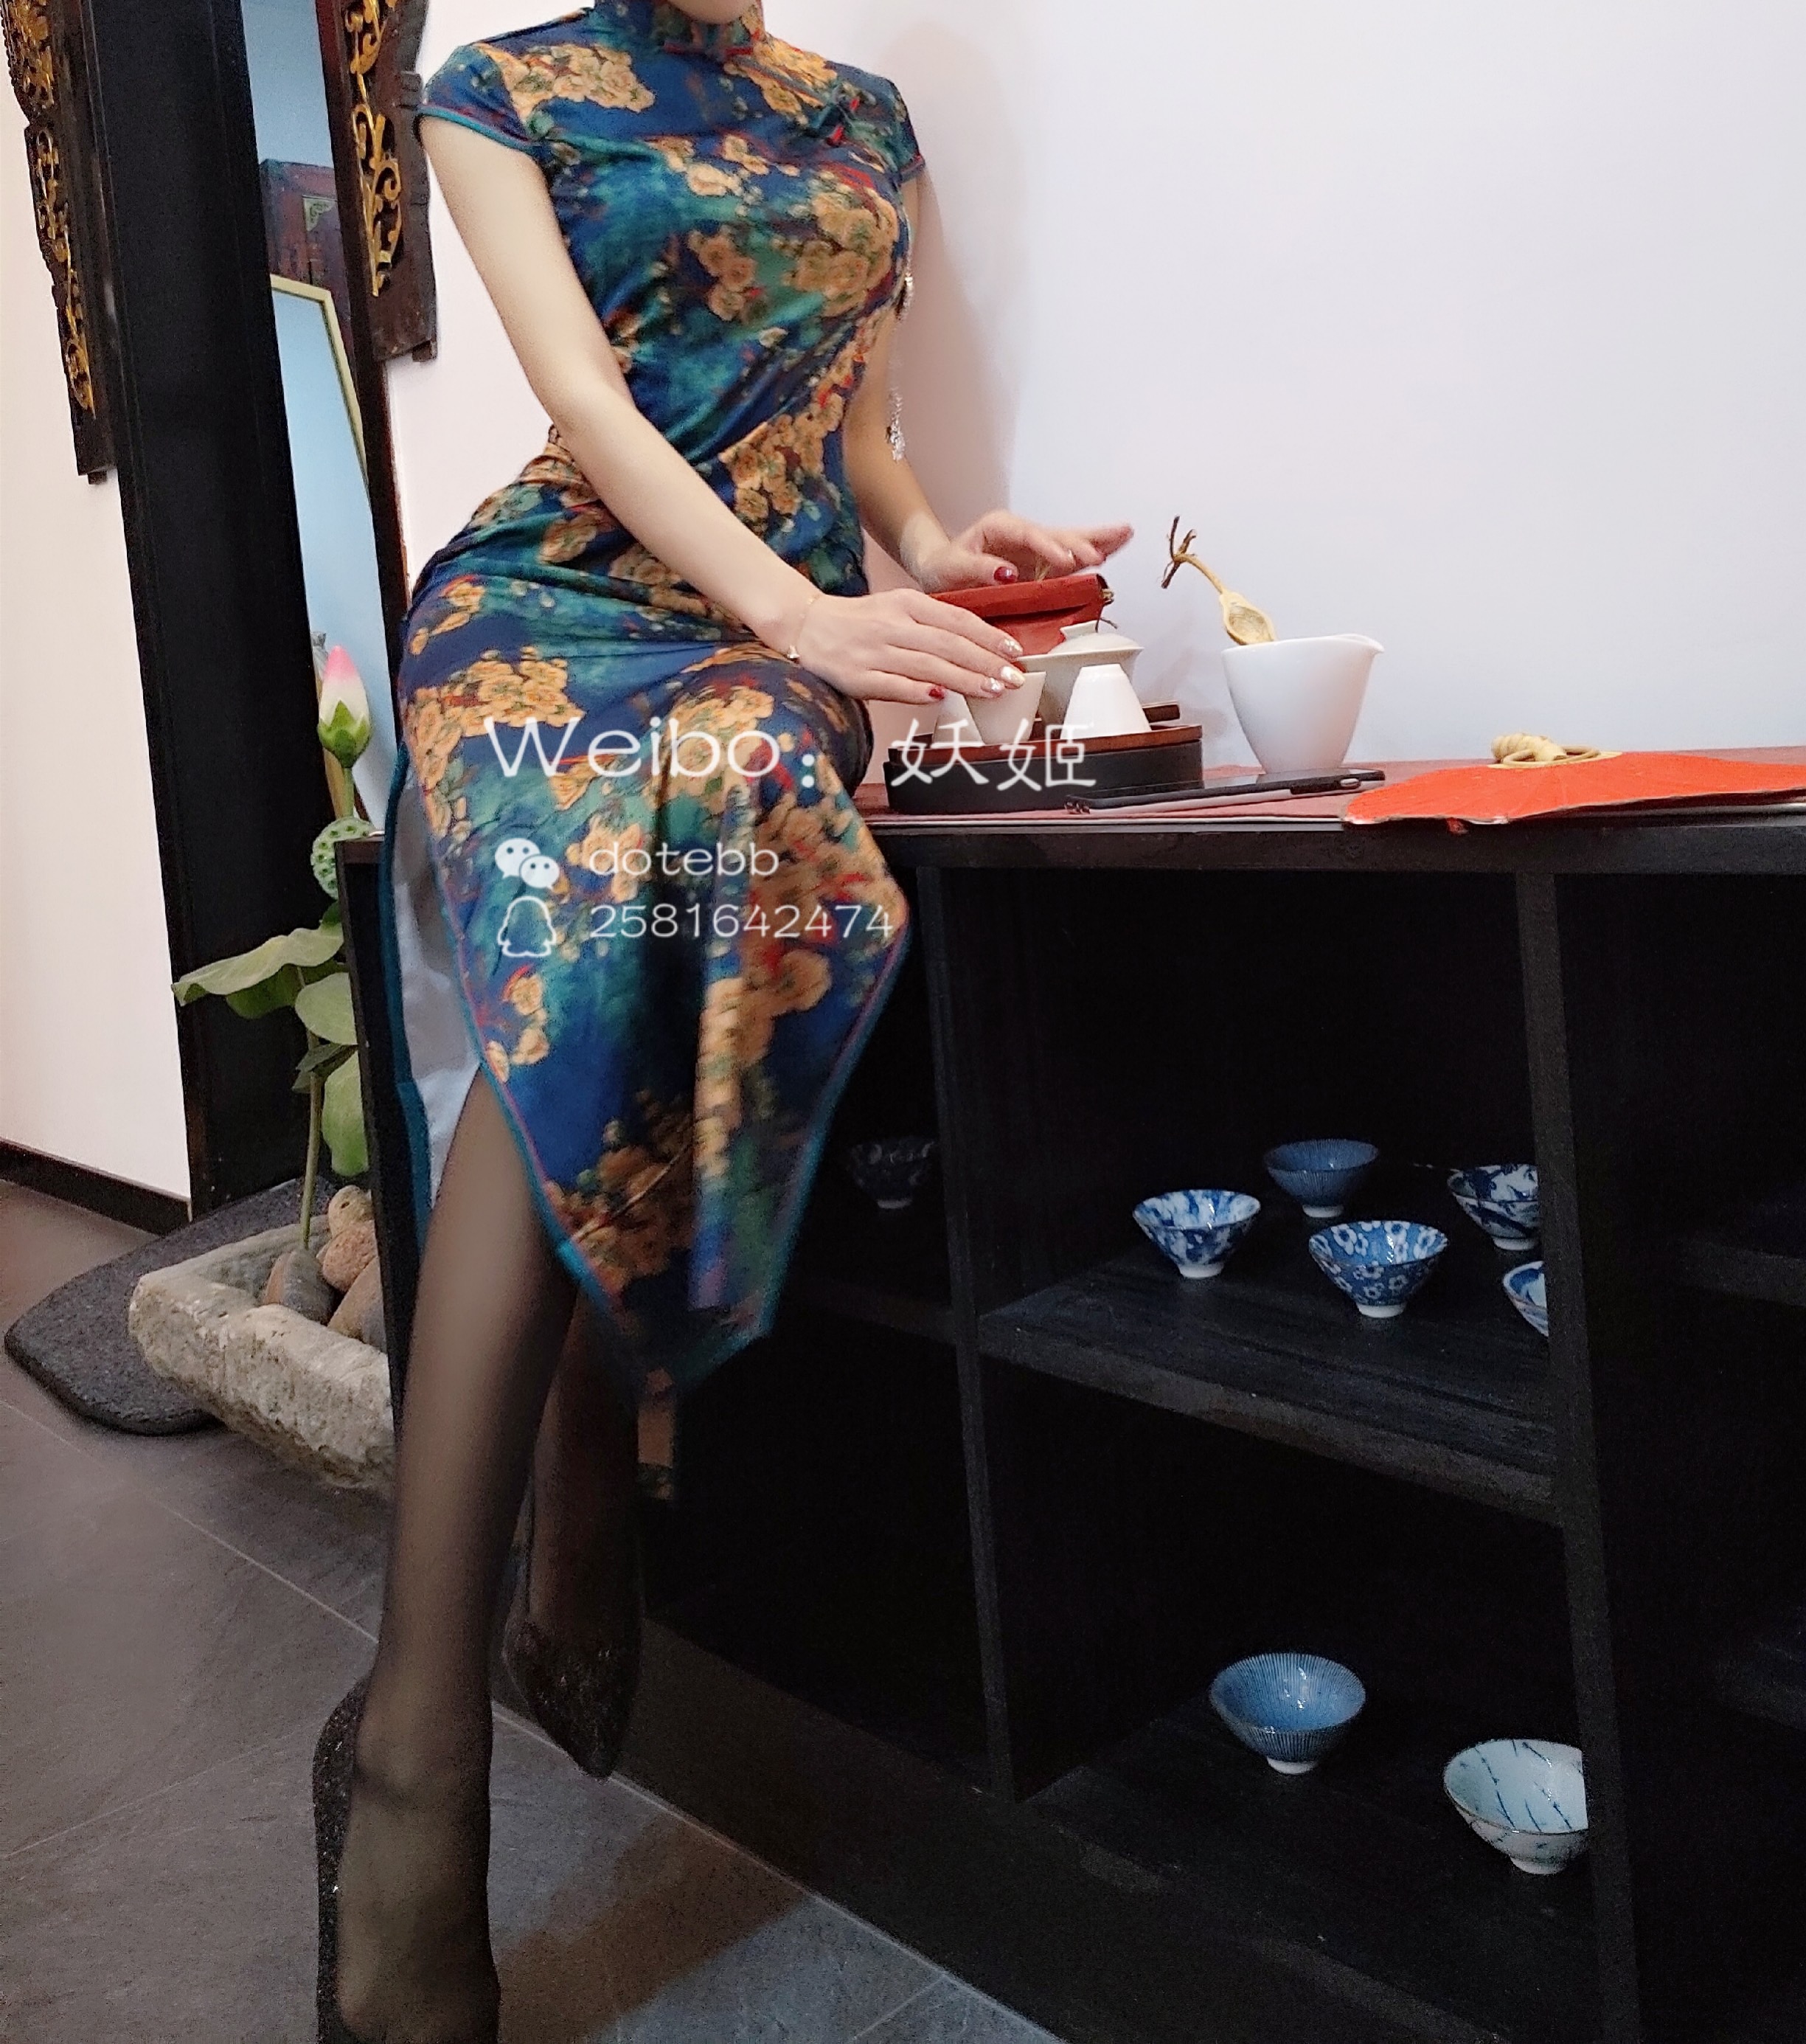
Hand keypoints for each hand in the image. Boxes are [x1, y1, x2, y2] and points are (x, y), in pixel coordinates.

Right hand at [792, 588, 1031, 709]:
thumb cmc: (860, 622)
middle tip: (1014, 678)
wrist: (806, 626)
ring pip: (928, 665)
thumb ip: (934, 625)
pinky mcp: (858, 676)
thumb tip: (978, 648)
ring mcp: (875, 651)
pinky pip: (894, 685)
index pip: (957, 620)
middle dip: (986, 663)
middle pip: (949, 644)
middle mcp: (893, 625)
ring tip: (992, 691)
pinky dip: (919, 691)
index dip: (989, 637)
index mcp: (906, 604)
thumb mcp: (899, 609)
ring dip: (964, 680)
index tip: (1014, 652)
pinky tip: (942, 698)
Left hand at [911, 512, 1134, 591]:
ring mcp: (1035, 549)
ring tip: (1126, 534)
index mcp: (1000, 527)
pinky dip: (1094, 552)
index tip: (1067, 561)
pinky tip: (1117, 546)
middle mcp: (1023, 534)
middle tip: (1101, 555)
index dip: (1050, 548)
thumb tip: (1007, 572)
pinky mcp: (1042, 565)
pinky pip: (1071, 559)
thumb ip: (979, 568)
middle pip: (1057, 535)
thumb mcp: (952, 566)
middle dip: (1081, 544)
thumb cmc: (943, 566)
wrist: (939, 570)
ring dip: (1098, 540)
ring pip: (1070, 542)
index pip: (1030, 536)